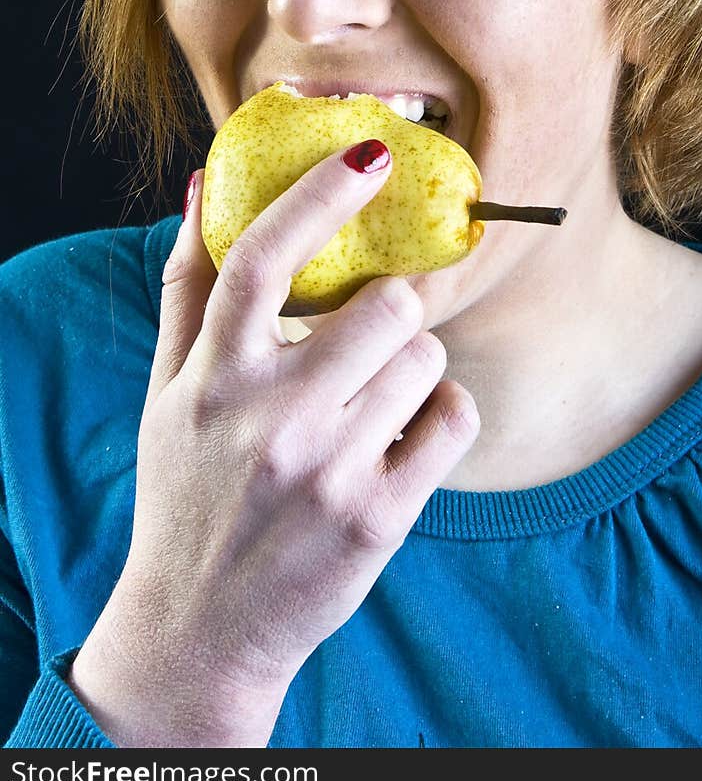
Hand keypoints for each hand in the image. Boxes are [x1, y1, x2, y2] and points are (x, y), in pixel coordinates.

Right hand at [68, 146, 479, 746]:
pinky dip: (442, 418)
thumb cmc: (187, 492)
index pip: (261, 257)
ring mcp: (328, 471)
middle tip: (370, 341)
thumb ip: (186, 288)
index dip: (320, 193)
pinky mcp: (378, 518)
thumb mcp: (168, 394)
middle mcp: (269, 418)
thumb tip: (198, 185)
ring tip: (372, 407)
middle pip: (386, 305)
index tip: (370, 152)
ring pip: (427, 360)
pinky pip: (455, 419)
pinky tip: (402, 441)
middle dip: (392, 313)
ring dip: (412, 371)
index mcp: (214, 378)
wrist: (198, 628)